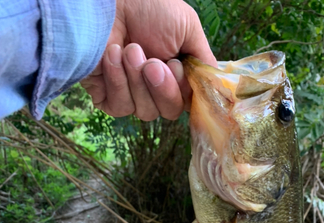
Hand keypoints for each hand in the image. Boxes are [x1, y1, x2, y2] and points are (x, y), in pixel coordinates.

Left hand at [81, 0, 215, 120]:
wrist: (108, 0)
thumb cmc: (147, 7)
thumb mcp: (188, 28)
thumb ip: (203, 61)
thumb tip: (216, 88)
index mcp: (176, 74)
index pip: (187, 102)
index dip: (182, 91)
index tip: (176, 66)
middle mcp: (154, 88)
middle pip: (168, 112)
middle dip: (162, 88)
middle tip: (152, 62)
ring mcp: (131, 95)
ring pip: (145, 112)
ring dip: (138, 80)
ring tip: (130, 49)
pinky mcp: (107, 98)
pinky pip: (120, 107)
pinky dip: (118, 81)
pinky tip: (113, 56)